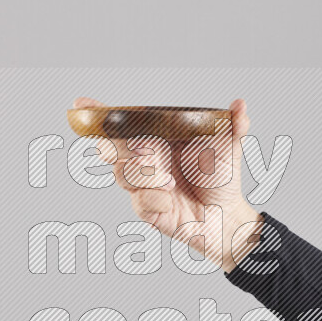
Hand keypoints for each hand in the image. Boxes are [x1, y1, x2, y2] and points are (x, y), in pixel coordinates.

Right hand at [71, 97, 262, 271]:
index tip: (81, 103)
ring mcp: (143, 185)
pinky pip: (138, 202)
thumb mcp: (229, 148)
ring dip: (145, 175)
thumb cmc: (222, 179)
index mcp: (158, 138)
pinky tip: (171, 199)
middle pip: (112, 148)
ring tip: (170, 181)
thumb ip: (232, 126)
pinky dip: (155, 198)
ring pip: (123, 174)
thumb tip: (240, 105)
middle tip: (146, 152)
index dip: (100, 113)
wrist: (229, 216)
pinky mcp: (147, 210)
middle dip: (119, 148)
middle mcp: (145, 160)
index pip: (124, 123)